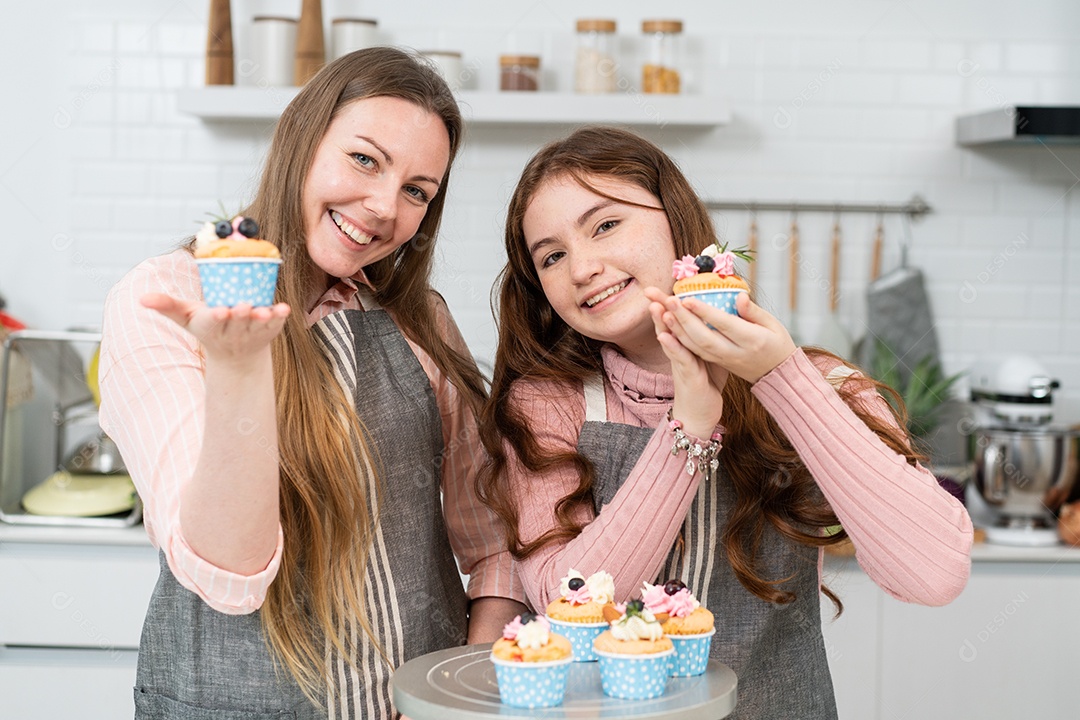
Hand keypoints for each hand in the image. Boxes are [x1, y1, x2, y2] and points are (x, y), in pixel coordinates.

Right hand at [141, 293, 289, 366]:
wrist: (236, 354)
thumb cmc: (209, 327)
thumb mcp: (187, 317)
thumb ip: (167, 306)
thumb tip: (142, 298)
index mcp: (211, 326)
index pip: (212, 321)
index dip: (216, 316)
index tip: (220, 310)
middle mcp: (232, 331)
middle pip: (236, 322)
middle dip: (239, 315)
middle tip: (243, 306)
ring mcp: (252, 332)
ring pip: (257, 325)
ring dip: (262, 318)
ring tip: (266, 311)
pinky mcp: (269, 330)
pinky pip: (276, 324)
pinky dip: (280, 317)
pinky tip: (285, 309)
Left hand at [645, 289, 795, 384]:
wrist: (777, 376)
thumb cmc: (777, 344)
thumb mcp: (773, 325)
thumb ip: (754, 311)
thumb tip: (739, 295)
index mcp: (752, 340)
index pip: (724, 325)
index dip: (705, 312)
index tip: (688, 299)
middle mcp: (735, 353)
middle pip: (704, 337)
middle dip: (684, 319)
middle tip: (668, 300)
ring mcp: (724, 360)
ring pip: (697, 347)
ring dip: (677, 329)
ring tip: (663, 310)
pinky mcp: (717, 363)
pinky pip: (696, 352)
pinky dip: (681, 340)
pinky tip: (669, 326)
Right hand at [647, 293, 725, 438]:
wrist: (699, 415)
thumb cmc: (706, 385)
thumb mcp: (710, 356)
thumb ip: (711, 337)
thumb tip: (720, 319)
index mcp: (685, 346)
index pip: (675, 321)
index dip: (668, 304)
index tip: (663, 287)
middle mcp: (679, 353)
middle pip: (666, 326)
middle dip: (658, 307)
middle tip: (649, 289)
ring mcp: (680, 364)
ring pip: (670, 339)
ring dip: (662, 322)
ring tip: (656, 305)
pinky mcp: (686, 376)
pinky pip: (678, 359)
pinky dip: (671, 346)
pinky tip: (665, 335)